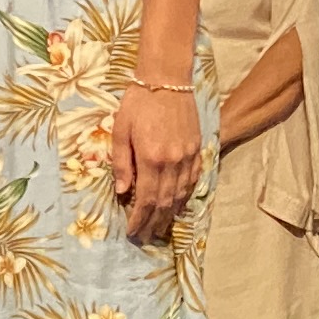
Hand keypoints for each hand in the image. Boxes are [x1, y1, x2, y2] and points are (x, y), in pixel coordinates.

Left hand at [108, 83, 204, 244]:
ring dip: (170, 215)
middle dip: (154, 223)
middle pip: (164, 202)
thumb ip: (121, 163)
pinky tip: (178, 205)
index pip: (146, 199)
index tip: (132, 232)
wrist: (167, 80)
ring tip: (159, 228)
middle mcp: (173, 162)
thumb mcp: (121, 131)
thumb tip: (122, 191)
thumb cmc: (138, 102)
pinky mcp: (197, 150)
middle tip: (145, 238)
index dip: (139, 219)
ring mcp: (188, 157)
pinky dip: (185, 196)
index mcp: (151, 158)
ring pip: (181, 195)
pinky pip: (193, 180)